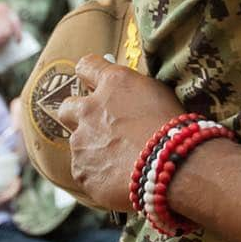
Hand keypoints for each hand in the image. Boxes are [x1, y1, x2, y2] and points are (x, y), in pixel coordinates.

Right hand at [0, 2, 21, 45]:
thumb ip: (0, 20)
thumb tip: (10, 36)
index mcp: (4, 7)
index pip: (16, 21)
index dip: (18, 32)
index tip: (18, 41)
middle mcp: (1, 10)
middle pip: (11, 29)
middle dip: (8, 38)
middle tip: (2, 44)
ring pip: (6, 33)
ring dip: (2, 40)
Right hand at [0, 176, 20, 216]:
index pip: (11, 194)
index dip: (16, 186)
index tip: (17, 178)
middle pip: (11, 193)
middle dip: (15, 184)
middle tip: (15, 174)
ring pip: (7, 193)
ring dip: (10, 186)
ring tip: (10, 176)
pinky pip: (2, 193)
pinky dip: (4, 187)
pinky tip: (0, 182)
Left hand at [57, 54, 182, 211]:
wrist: (170, 166)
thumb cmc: (172, 127)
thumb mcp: (158, 93)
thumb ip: (132, 91)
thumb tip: (123, 92)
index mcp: (113, 83)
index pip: (87, 66)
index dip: (90, 74)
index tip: (93, 81)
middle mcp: (90, 109)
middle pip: (68, 106)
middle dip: (78, 114)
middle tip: (98, 124)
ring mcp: (81, 141)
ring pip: (79, 142)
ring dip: (94, 147)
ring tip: (122, 158)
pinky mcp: (81, 171)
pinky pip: (85, 170)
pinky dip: (99, 173)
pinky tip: (120, 175)